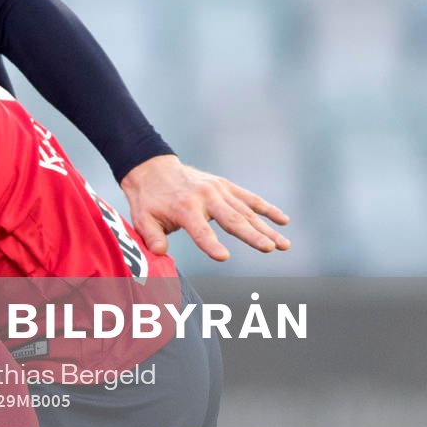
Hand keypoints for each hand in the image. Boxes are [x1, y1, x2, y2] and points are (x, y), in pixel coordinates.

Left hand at [119, 155, 290, 262]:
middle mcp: (206, 197)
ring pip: (247, 212)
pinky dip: (267, 209)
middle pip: (232, 220)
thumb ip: (152, 237)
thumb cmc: (149, 200)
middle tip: (269, 248)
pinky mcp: (226, 186)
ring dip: (266, 228)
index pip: (200, 230)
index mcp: (185, 208)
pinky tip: (284, 220)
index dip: (210, 244)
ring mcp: (219, 190)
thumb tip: (159, 253)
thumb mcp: (142, 219)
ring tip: (284, 245)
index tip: (223, 257)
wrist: (154, 169)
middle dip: (252, 235)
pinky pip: (250, 199)